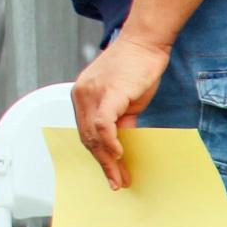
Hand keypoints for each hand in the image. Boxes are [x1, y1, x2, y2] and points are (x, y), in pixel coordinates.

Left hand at [72, 34, 171, 188]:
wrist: (144, 43)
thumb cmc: (136, 68)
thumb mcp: (123, 99)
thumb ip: (120, 121)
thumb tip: (122, 147)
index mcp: (81, 96)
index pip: (85, 132)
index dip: (97, 155)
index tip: (109, 173)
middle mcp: (81, 94)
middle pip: (87, 137)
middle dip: (103, 164)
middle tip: (117, 182)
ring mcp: (92, 93)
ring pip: (94, 135)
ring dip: (108, 160)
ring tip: (121, 177)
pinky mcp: (108, 93)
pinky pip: (103, 124)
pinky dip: (110, 143)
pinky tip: (120, 155)